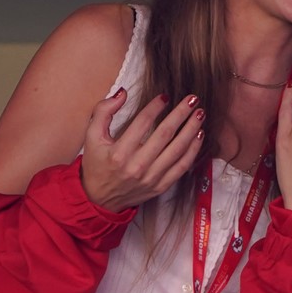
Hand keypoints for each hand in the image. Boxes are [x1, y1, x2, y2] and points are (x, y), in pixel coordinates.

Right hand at [80, 90, 204, 211]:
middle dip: (180, 114)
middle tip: (192, 99)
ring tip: (200, 113)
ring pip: (177, 150)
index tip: (164, 96)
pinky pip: (182, 166)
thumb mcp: (91, 137)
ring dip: (191, 129)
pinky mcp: (160, 186)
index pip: (142, 123)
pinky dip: (193, 150)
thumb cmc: (96, 165)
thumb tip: (123, 93)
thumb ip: (103, 112)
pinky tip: (198, 135)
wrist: (99, 199)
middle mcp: (137, 166)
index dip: (155, 107)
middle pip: (164, 134)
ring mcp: (151, 178)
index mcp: (119, 153)